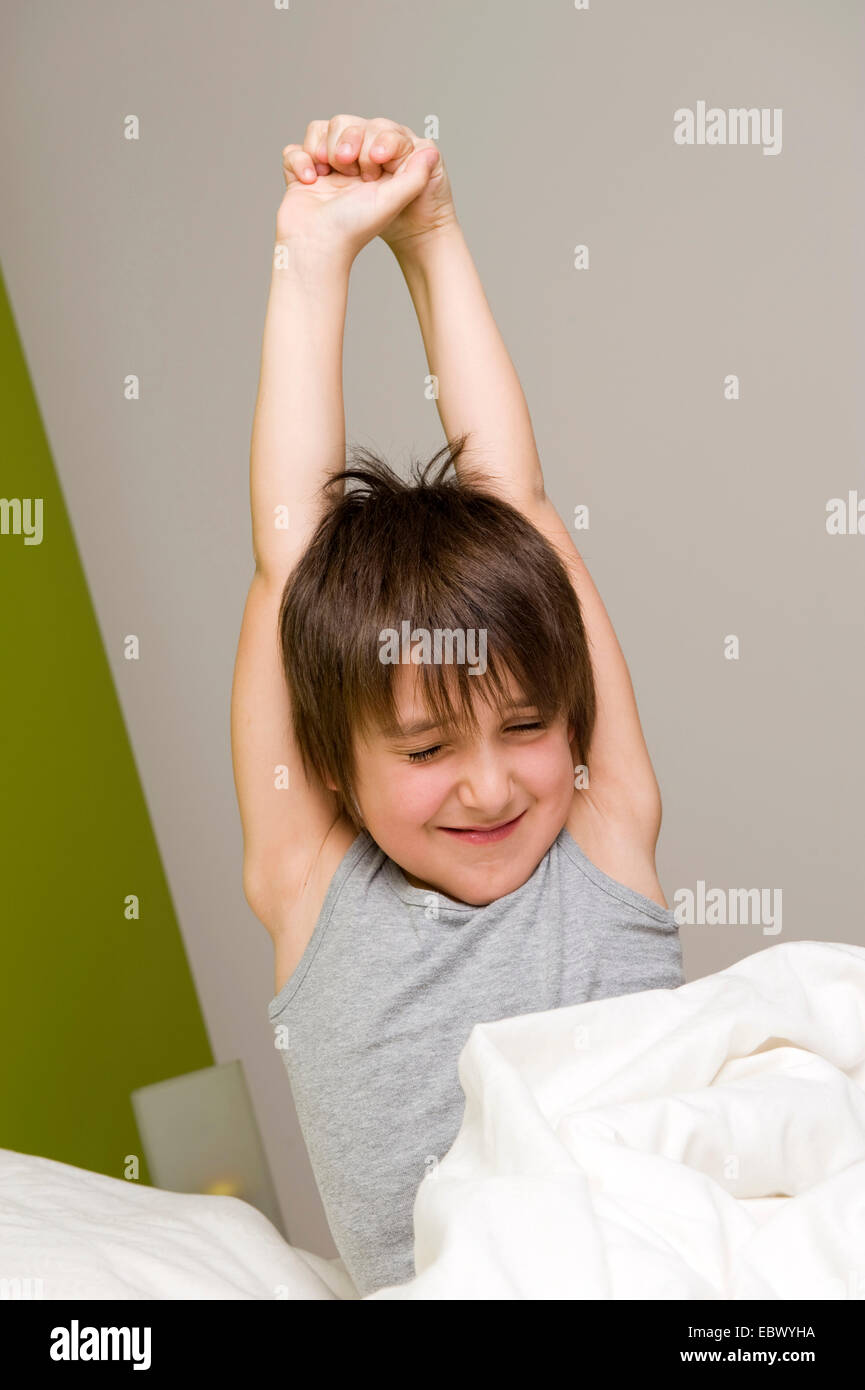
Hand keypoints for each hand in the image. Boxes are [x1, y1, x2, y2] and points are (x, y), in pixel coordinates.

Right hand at [276, 114, 443, 264]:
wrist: (314, 248)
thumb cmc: (352, 229)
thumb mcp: (391, 200)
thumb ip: (414, 176)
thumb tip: (431, 152)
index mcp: (371, 172)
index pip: (372, 132)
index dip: (370, 143)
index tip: (369, 170)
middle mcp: (348, 170)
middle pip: (343, 126)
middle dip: (344, 142)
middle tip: (346, 169)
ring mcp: (322, 172)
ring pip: (317, 132)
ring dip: (319, 149)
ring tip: (323, 175)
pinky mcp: (299, 177)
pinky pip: (294, 150)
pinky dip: (298, 161)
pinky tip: (308, 182)